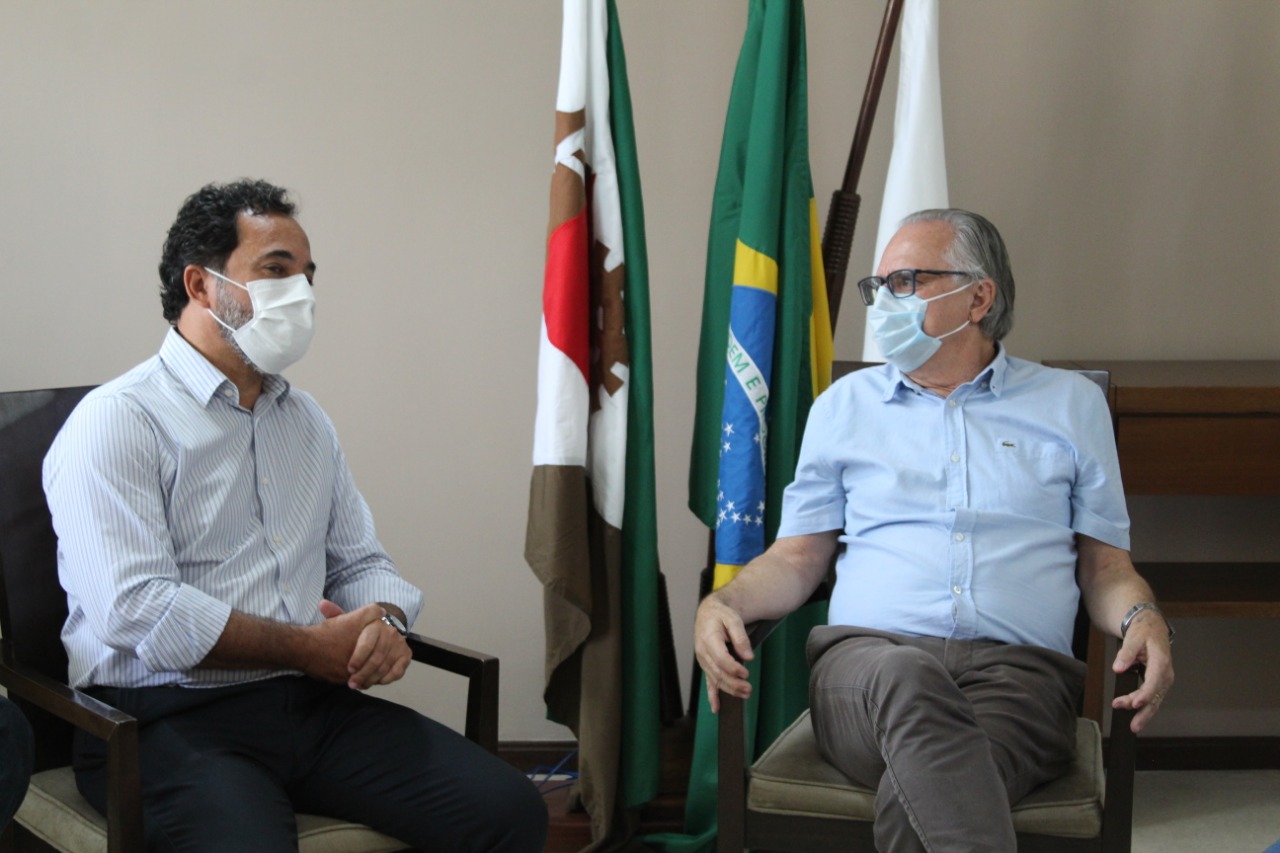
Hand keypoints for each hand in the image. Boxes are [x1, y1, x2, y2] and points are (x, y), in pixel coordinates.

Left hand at [308, 601, 408, 688]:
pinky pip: (397, 670)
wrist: (377, 635)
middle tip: (352, 683)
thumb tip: (322, 604)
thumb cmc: (357, 632)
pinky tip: (375, 682)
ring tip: (359, 685)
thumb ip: (334, 614)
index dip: (359, 657)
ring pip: (385, 665)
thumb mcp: (345, 622)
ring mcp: (399, 642)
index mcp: (375, 621)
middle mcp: (390, 631)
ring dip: (371, 679)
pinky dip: (386, 678)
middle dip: (363, 673)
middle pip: (377, 656)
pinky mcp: (406, 654)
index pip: (368, 641)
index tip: (349, 668)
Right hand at [694, 593, 753, 713]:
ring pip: (715, 679)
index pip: (720, 658)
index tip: (746, 673)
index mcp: (709, 638)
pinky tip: (716, 708)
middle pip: (718, 672)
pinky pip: (708, 682)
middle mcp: (703, 652)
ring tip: (744, 694)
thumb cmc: (721, 615)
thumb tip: (748, 657)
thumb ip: (741, 637)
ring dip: (729, 689)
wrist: (708, 613)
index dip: (733, 668)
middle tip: (748, 689)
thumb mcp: (733, 619)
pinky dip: (712, 695)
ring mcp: (703, 660)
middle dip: (733, 683)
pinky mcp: (706, 665)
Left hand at [1110, 609, 1174, 732]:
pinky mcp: (1158, 683)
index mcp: (1161, 661)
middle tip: (1133, 724)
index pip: (1154, 682)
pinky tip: (1137, 717)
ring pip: (1155, 700)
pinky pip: (1153, 698)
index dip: (1144, 694)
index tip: (1134, 703)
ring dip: (1144, 713)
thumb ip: (1125, 653)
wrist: (1151, 628)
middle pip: (1155, 696)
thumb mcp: (1133, 638)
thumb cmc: (1143, 632)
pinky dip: (1145, 708)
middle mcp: (1165, 674)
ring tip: (1134, 726)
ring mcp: (1163, 680)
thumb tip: (1118, 667)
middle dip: (1144, 711)